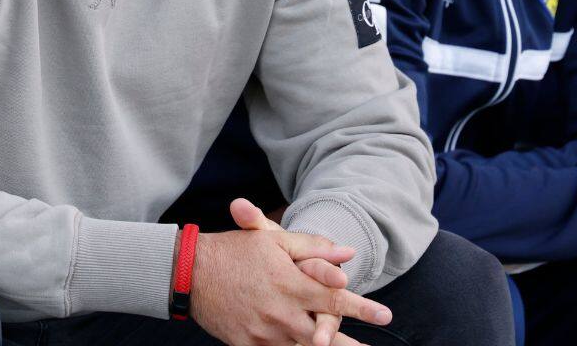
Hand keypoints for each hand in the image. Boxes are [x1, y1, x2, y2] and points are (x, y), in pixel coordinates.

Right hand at [189, 198, 388, 345]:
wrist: (192, 273)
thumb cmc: (234, 251)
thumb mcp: (273, 241)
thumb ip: (313, 248)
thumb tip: (348, 255)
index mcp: (291, 284)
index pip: (335, 298)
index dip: (363, 308)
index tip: (385, 315)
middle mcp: (282, 313)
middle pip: (326, 334)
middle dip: (349, 343)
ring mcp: (266, 333)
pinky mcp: (250, 345)